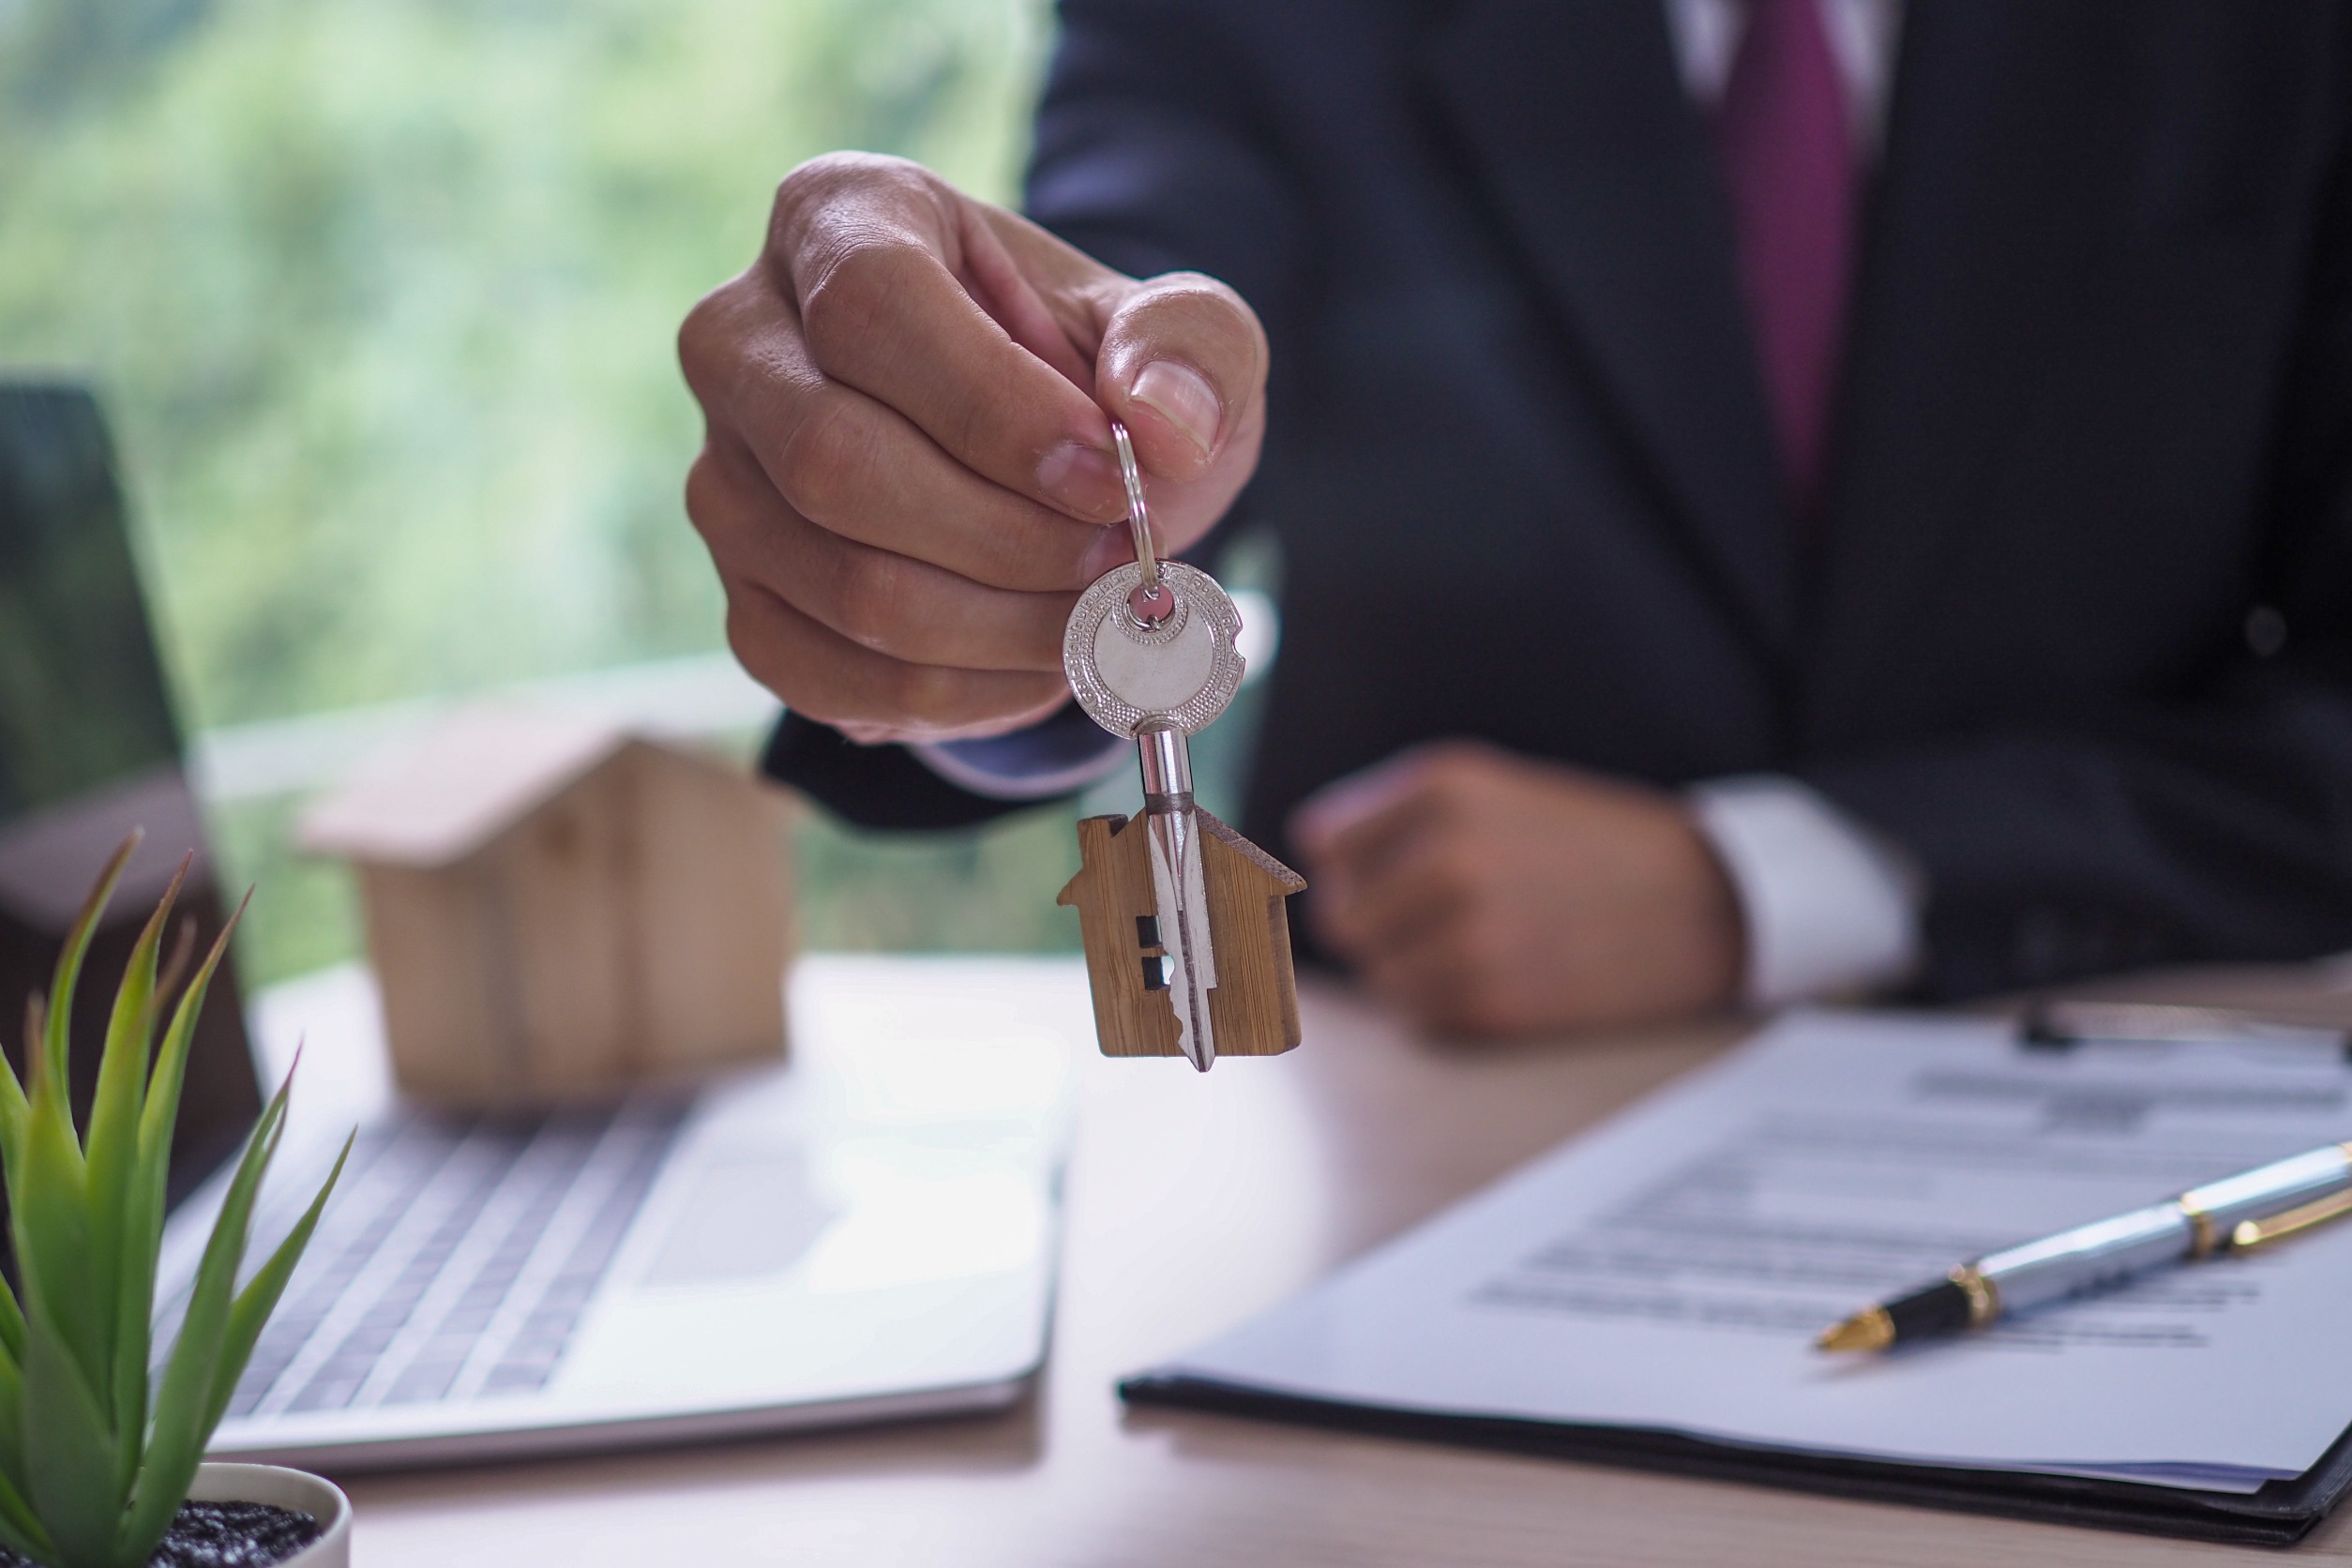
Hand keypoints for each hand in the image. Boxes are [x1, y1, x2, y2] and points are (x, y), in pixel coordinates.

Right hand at [679, 153, 1267, 743]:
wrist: (1060, 468)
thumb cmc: (1104, 379)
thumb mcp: (1178, 333)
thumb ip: (1190, 346)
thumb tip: (1161, 423)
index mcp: (836, 220)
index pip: (872, 309)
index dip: (997, 413)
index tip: (1110, 483)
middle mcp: (741, 342)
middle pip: (833, 462)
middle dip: (1007, 542)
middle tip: (1119, 568)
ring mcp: (724, 477)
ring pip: (841, 586)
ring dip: (1001, 631)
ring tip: (1097, 621)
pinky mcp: (742, 595)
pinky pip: (827, 677)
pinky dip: (956, 697)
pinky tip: (1036, 667)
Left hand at [1289, 743, 1746, 1037]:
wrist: (1706, 901)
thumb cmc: (1590, 844)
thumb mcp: (1495, 791)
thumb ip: (1396, 815)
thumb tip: (1299, 859)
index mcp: (1444, 785)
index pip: (1325, 839)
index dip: (1348, 864)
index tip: (1374, 877)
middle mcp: (1447, 853)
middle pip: (1341, 913)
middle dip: (1375, 922)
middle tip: (1434, 921)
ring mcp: (1468, 932)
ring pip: (1376, 970)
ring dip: (1407, 967)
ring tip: (1474, 947)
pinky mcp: (1491, 1001)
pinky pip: (1417, 1012)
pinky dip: (1441, 1004)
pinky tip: (1496, 977)